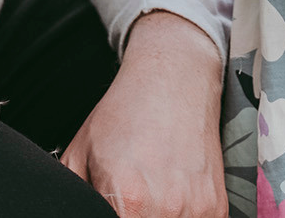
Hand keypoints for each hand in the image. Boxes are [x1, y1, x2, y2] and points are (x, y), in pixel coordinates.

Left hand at [61, 13, 225, 217]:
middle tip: (125, 202)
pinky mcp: (216, 208)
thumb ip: (70, 196)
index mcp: (128, 198)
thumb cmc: (126, 113)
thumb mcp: (80, 152)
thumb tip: (68, 210)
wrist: (174, 79)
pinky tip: (169, 197)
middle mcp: (166, 208)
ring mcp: (196, 210)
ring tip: (148, 198)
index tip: (111, 208)